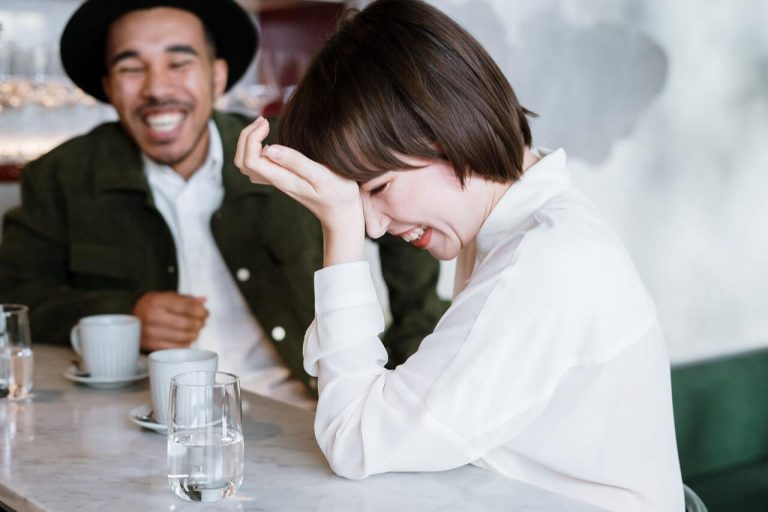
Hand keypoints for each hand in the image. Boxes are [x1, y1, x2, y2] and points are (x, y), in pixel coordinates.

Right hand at [132, 292, 207, 350]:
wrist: (131, 315)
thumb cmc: (153, 305)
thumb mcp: (168, 296)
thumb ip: (187, 299)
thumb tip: (203, 301)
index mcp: (157, 301)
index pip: (188, 307)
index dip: (201, 311)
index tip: (205, 313)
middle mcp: (152, 316)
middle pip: (187, 323)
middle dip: (199, 323)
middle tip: (202, 322)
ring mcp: (150, 333)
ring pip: (183, 337)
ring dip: (194, 334)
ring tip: (195, 330)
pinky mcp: (150, 345)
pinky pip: (175, 348)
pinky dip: (185, 344)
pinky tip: (186, 339)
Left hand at [235, 117, 364, 265]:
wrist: (342, 214)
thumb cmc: (338, 193)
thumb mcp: (322, 175)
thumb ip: (297, 162)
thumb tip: (269, 149)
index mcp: (283, 179)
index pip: (251, 160)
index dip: (252, 138)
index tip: (268, 123)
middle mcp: (276, 181)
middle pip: (242, 162)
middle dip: (246, 137)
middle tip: (263, 120)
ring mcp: (278, 182)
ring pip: (247, 165)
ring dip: (248, 143)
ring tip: (264, 126)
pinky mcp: (283, 180)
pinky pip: (258, 167)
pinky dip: (255, 150)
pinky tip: (268, 141)